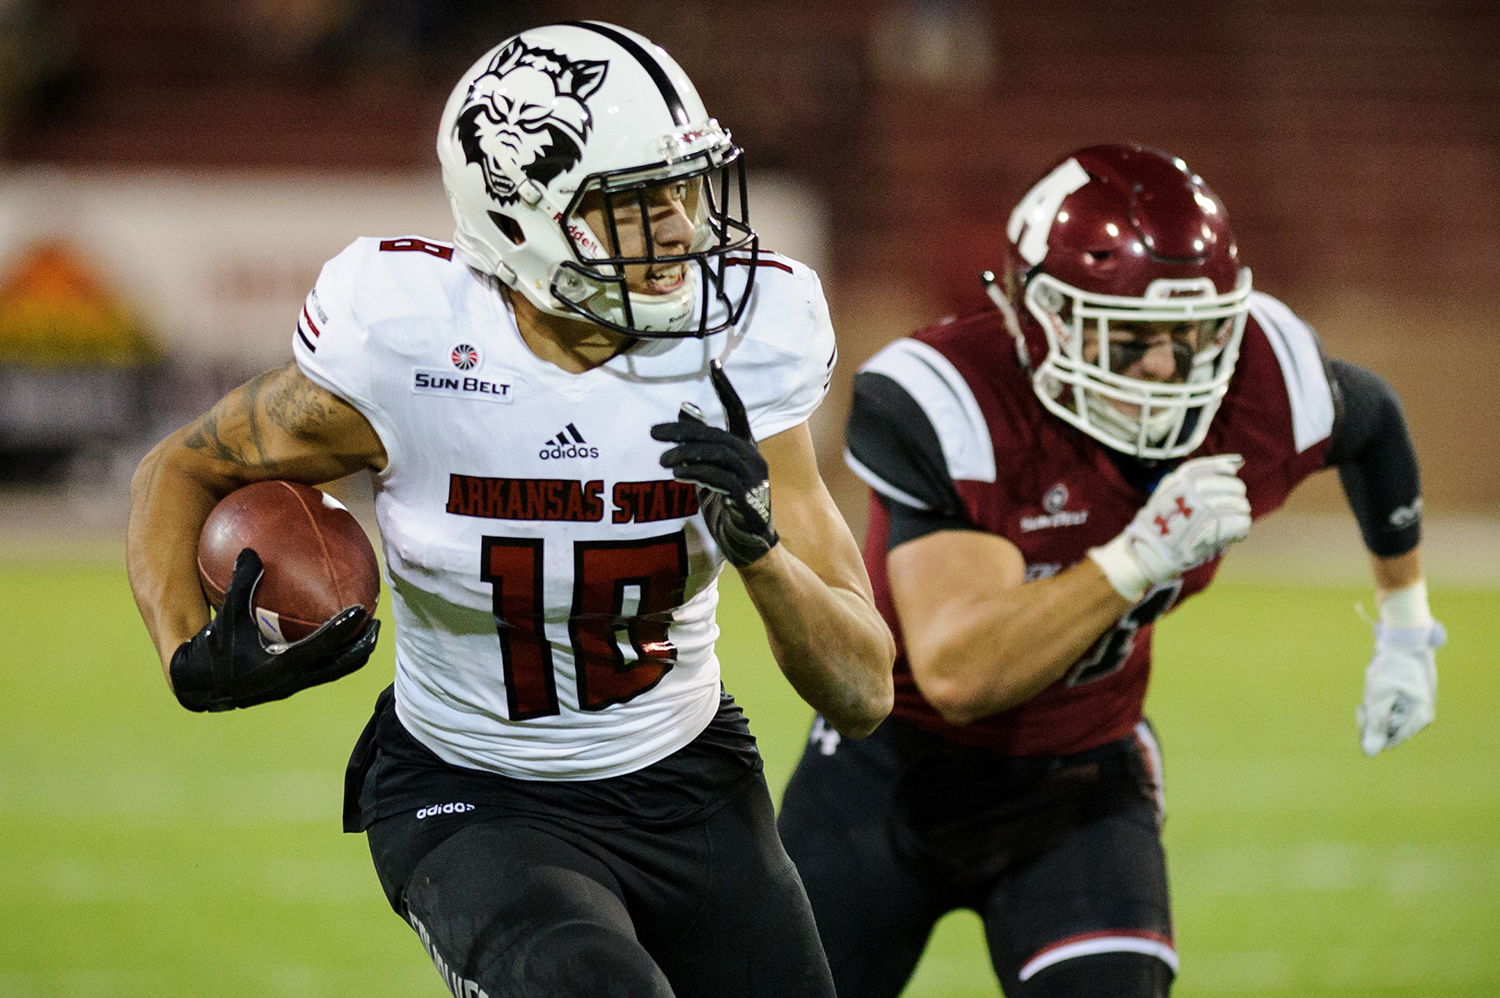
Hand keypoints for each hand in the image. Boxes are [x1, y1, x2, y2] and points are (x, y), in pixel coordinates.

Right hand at [169, 548, 379, 711]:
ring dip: (355, 651)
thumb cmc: (213, 651)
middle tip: (379, 623)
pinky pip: (324, 668)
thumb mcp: (225, 617)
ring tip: (368, 629)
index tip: (363, 609)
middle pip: (344, 664)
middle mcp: (295, 678)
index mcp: (282, 664)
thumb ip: (240, 585)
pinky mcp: (293, 684)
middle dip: (363, 645)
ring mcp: (297, 684)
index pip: (323, 645)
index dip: (344, 628)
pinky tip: (336, 634)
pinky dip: (335, 653)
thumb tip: (251, 550)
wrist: (202, 687)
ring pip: (338, 669)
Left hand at [651, 360, 779, 566]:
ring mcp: (753, 478)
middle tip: (654, 433)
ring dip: (686, 455)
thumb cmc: (727, 505)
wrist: (749, 544)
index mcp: (746, 447)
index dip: (726, 387)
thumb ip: (700, 446)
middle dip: (683, 430)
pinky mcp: (747, 498)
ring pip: (718, 454)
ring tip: (663, 461)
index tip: (714, 363)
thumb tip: (684, 409)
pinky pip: (719, 479)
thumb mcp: (709, 472)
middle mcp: (752, 457)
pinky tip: (678, 475)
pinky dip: (697, 474)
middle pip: (716, 434)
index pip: (738, 410)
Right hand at [1088, 454, 1251, 601]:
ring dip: (1241, 514)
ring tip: (1237, 523)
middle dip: (1237, 496)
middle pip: (1230, 486)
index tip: (1231, 473)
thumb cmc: (1159, 527)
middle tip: (1238, 506)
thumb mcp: (1167, 496)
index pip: (1209, 467)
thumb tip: (1231, 467)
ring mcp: (1201, 510)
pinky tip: (1236, 535)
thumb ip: (1190, 483)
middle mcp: (1190, 492)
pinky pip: (1240, 522)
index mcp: (1178, 482)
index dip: (1224, 469)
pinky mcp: (1212, 529)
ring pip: (1238, 505)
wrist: (1148, 553)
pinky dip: (1241, 528)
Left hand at [1358, 620, 1441, 755]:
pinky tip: (1380, 688)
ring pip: (1387, 720)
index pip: (1387, 741)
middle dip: (1372, 717)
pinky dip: (1380, 701)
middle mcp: (1422, 719)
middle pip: (1388, 732)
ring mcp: (1416, 711)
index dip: (1371, 728)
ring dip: (1375, 708)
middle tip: (1365, 699)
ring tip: (1375, 689)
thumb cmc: (1391, 666)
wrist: (1404, 640)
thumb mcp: (1378, 696)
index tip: (1364, 708)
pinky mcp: (1410, 704)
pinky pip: (1390, 711)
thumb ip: (1374, 724)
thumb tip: (1369, 753)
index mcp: (1419, 720)